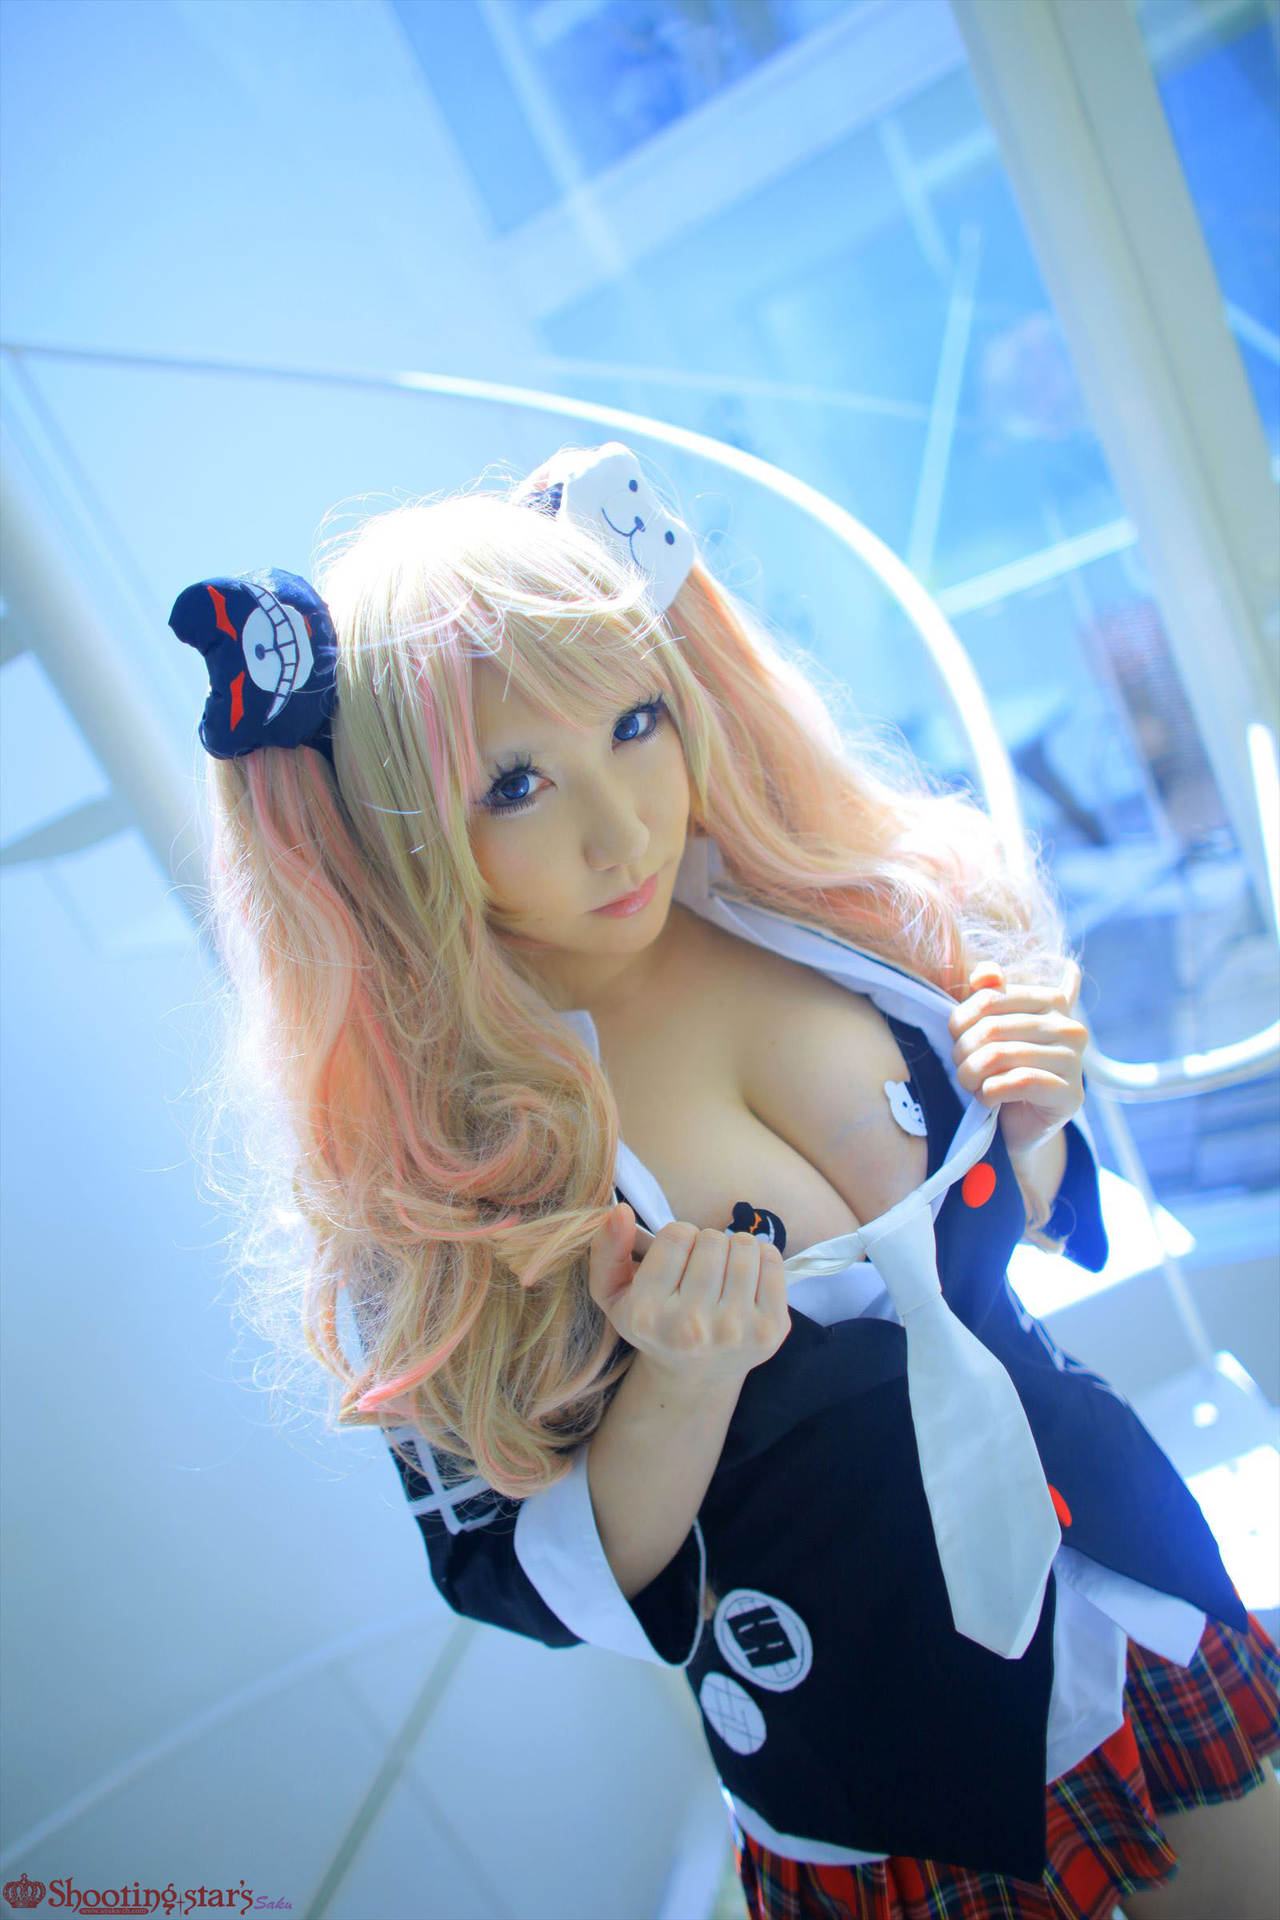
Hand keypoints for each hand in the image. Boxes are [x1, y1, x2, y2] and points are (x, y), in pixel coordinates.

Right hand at [587, 1203, 790, 1390]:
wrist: (695, 1376)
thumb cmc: (654, 1323)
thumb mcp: (613, 1293)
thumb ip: (606, 1249)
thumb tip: (619, 1210)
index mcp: (647, 1315)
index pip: (676, 1234)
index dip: (676, 1239)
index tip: (675, 1262)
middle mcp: (691, 1327)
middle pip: (711, 1239)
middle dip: (706, 1244)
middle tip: (701, 1270)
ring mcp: (735, 1330)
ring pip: (744, 1245)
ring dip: (734, 1248)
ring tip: (724, 1271)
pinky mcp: (770, 1330)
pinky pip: (773, 1261)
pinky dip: (761, 1258)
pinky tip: (746, 1280)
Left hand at [947, 959, 1087, 1158]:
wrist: (1015, 1126)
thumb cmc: (999, 1070)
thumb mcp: (989, 1028)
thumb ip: (988, 994)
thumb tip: (986, 973)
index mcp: (1053, 1001)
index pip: (990, 997)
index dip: (960, 1020)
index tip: (956, 1038)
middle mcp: (1070, 1027)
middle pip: (992, 1027)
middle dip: (963, 1051)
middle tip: (961, 1068)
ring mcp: (1075, 1061)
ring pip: (1000, 1055)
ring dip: (972, 1074)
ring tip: (970, 1084)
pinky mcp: (1070, 1094)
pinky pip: (1018, 1082)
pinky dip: (990, 1092)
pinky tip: (987, 1099)